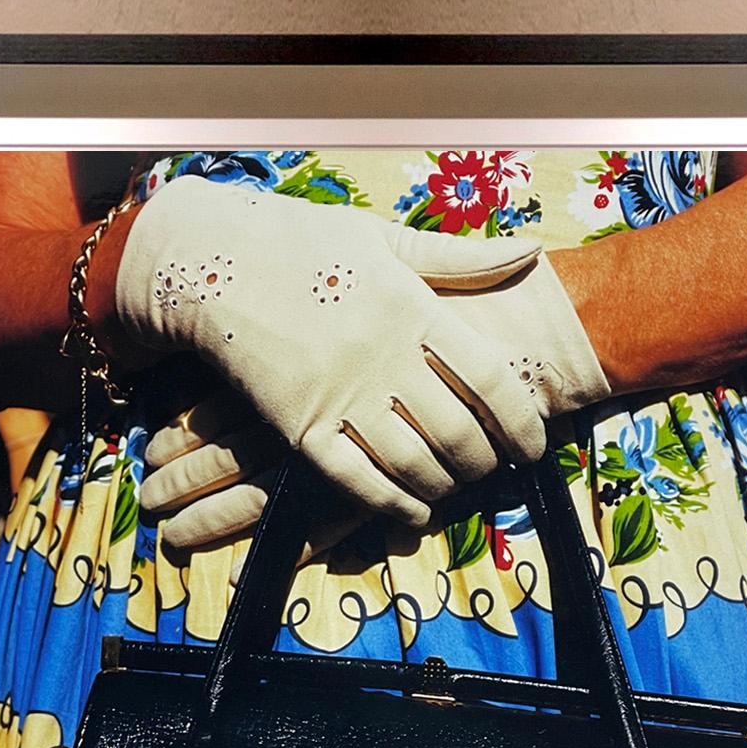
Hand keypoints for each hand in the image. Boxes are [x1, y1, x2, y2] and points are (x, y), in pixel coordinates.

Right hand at [137, 249, 610, 549]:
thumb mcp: (383, 237)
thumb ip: (458, 257)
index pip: (489, 377)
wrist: (211, 262)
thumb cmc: (303, 243)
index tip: (535, 445)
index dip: (521, 420)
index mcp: (411, 308)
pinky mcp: (300, 426)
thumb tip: (529, 253)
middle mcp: (383, 356)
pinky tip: (414, 510)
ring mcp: (340, 395)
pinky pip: (357, 481)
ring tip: (457, 486)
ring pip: (413, 463)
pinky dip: (394, 503)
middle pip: (457, 431)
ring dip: (445, 485)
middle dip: (485, 461)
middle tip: (494, 469)